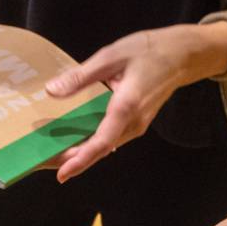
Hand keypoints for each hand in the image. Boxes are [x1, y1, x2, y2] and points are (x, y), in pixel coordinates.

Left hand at [44, 21, 226, 182]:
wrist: (181, 56)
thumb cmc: (147, 51)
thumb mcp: (110, 56)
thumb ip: (81, 76)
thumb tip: (52, 91)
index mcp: (126, 105)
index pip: (102, 141)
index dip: (81, 160)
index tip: (62, 174)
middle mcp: (134, 122)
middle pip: (101, 149)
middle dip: (74, 160)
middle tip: (45, 164)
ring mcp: (137, 125)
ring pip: (106, 146)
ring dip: (82, 153)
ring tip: (54, 156)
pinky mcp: (137, 123)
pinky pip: (112, 138)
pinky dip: (93, 143)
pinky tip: (76, 141)